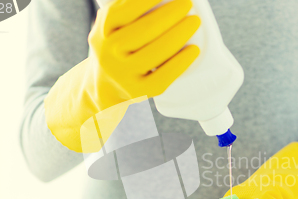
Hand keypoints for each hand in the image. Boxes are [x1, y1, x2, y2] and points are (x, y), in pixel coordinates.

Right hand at [44, 0, 200, 151]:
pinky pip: (163, 76)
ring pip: (156, 52)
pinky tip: (193, 50)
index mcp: (103, 31)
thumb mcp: (111, 26)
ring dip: (179, 34)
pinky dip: (180, 62)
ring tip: (193, 22)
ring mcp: (124, 74)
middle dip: (170, 14)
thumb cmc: (117, 47)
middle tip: (187, 3)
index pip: (123, 11)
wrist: (105, 85)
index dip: (145, 0)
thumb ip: (125, 9)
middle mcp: (110, 53)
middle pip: (145, 30)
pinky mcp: (139, 91)